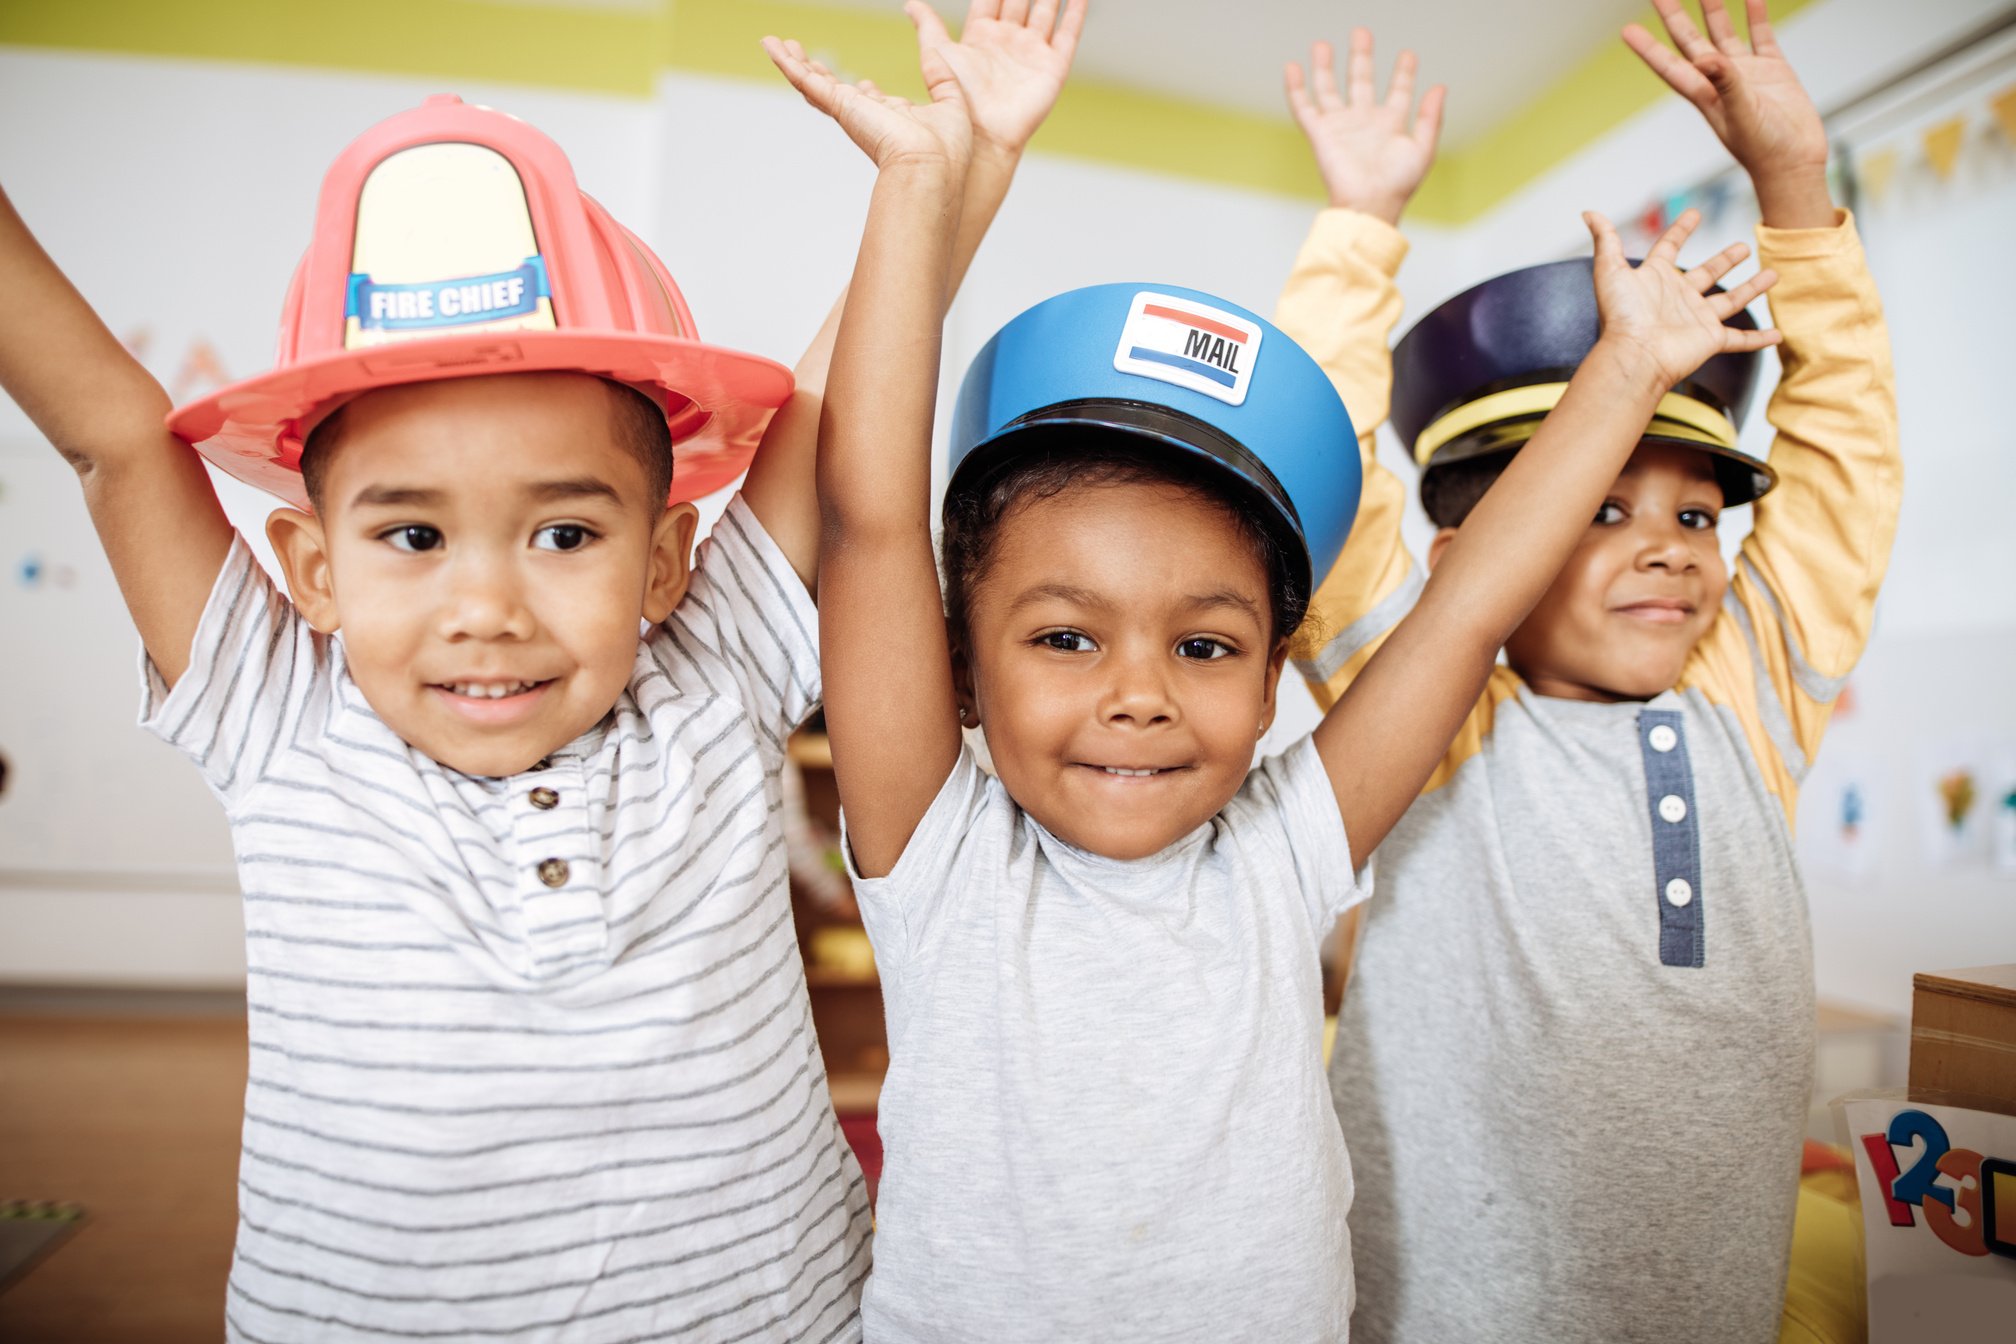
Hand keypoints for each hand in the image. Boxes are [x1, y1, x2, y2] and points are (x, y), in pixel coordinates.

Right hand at [765, 34, 972, 170]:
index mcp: (895, 120)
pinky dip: (786, 64)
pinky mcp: (840, 106)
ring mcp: (850, 112)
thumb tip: (938, 47)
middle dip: (819, 73)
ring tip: (775, 45)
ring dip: (794, 64)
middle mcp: (868, 118)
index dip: (866, 93)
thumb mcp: (950, 98)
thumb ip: (940, 72)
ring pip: (813, 84)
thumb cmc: (948, 149)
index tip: (865, 85)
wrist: (933, 166)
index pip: (873, 103)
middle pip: (836, 91)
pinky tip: (771, 47)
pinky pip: (806, 81)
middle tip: (801, 55)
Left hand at [906, 0, 1085, 162]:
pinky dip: (1076, 13)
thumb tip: (910, 3)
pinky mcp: (1052, 68)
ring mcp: (1032, 53)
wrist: (983, 136)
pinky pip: (1068, 34)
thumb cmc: (957, 101)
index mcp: (982, 36)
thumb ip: (928, 26)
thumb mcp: (937, 55)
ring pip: (1046, 10)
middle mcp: (1008, 41)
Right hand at [1284, 28, 1443, 224]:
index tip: (1407, 55)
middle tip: (1361, 33)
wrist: (1369, 205)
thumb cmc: (1397, 185)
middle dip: (1361, 57)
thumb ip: (1431, 118)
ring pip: (1329, 89)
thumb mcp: (1423, 149)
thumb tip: (1439, 87)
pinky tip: (1293, 67)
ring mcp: (1341, 127)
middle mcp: (1364, 122)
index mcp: (1390, 125)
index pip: (1397, 91)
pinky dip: (1296, 88)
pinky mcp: (1320, 134)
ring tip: (1323, 44)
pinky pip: (1304, 107)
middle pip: (1361, 81)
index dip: (1403, 73)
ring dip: (1325, 67)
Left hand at [1586, 208, 1780, 390]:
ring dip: (1752, 289)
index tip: (1694, 214)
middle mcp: (1677, 298)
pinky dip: (1759, 339)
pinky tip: (1779, 335)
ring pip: (1731, 301)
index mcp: (1655, 279)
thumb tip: (1588, 212)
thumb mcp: (1610, 270)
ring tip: (1773, 274)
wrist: (1634, 355)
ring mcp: (1696, 319)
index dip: (1681, 231)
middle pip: (1707, 274)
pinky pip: (1740, 340)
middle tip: (1743, 247)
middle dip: (1725, 260)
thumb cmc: (1620, 315)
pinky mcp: (1710, 340)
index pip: (1670, 248)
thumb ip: (1605, 240)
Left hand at [1623, 0, 1833, 226]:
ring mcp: (1746, 74)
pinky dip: (1756, 17)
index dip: (1648, 49)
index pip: (1669, 66)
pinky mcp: (1774, 72)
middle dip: (1675, 17)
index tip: (1627, 31)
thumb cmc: (1764, 150)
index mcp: (1705, 95)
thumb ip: (1726, 85)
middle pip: (1691, 41)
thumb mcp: (1742, 115)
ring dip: (1713, 10)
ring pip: (1724, 34)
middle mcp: (1720, 81)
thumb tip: (1704, 57)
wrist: (1796, 162)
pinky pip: (1762, 37)